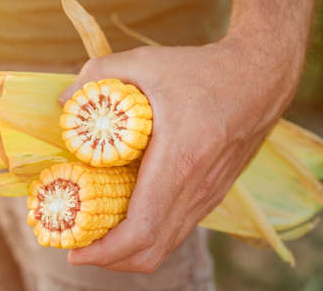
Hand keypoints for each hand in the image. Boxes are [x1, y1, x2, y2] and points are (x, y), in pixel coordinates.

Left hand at [58, 33, 305, 272]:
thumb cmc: (203, 71)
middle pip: (151, 250)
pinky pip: (177, 229)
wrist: (259, 78)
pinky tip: (129, 218)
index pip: (141, 229)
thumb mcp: (146, 63)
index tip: (74, 251)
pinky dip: (149, 237)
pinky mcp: (213, 193)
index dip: (104, 251)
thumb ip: (98, 75)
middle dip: (111, 259)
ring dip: (129, 251)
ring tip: (99, 235)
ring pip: (166, 245)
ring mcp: (209, 195)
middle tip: (78, 245)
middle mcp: (197, 188)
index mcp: (180, 160)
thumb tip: (63, 102)